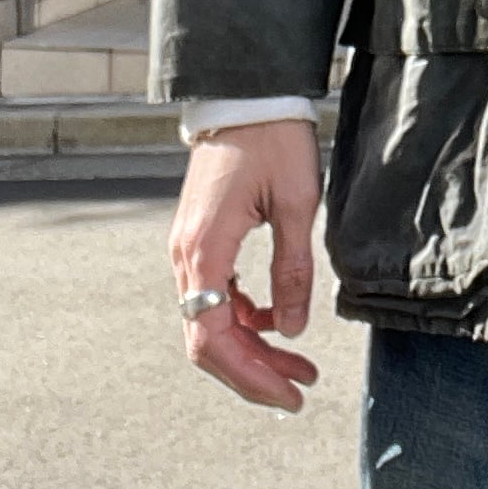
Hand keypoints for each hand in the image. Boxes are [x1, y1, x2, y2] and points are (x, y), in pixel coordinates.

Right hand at [168, 117, 325, 412]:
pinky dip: (245, 318)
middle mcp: (186, 256)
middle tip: (301, 389)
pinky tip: (278, 322)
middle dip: (254, 372)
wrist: (247, 94)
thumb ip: (292, 270)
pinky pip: (216, 296)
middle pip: (208, 340)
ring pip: (212, 322)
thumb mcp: (296, 204)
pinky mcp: (201, 240)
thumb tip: (291, 331)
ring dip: (253, 349)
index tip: (289, 395)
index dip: (250, 376)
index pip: (213, 340)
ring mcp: (190, 249)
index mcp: (204, 250)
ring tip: (300, 365)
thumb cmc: (273, 140)